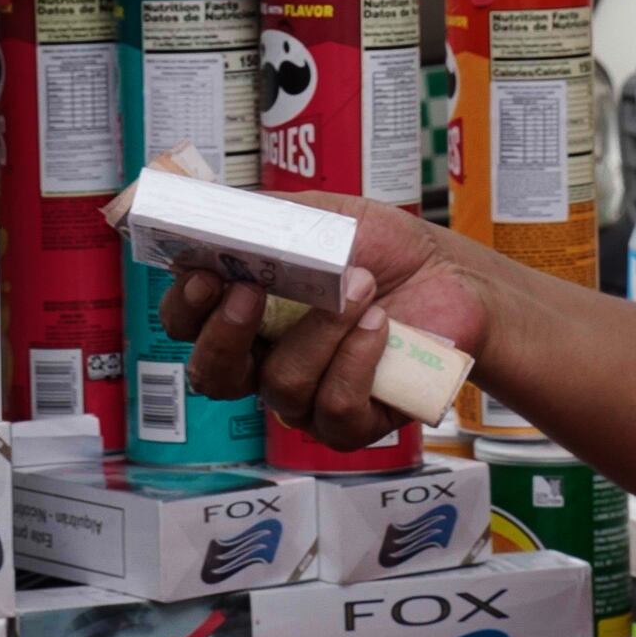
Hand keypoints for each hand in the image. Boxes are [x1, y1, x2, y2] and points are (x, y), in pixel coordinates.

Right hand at [161, 195, 492, 452]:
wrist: (449, 273)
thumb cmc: (382, 246)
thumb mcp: (319, 215)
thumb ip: (265, 219)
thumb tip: (214, 215)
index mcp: (246, 311)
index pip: (188, 324)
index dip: (185, 308)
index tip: (205, 275)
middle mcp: (266, 360)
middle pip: (212, 376)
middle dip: (224, 335)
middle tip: (248, 292)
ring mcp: (307, 397)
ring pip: (282, 386)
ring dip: (319, 332)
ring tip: (359, 286)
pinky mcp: (354, 422)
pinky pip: (335, 409)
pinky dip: (356, 362)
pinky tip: (379, 326)